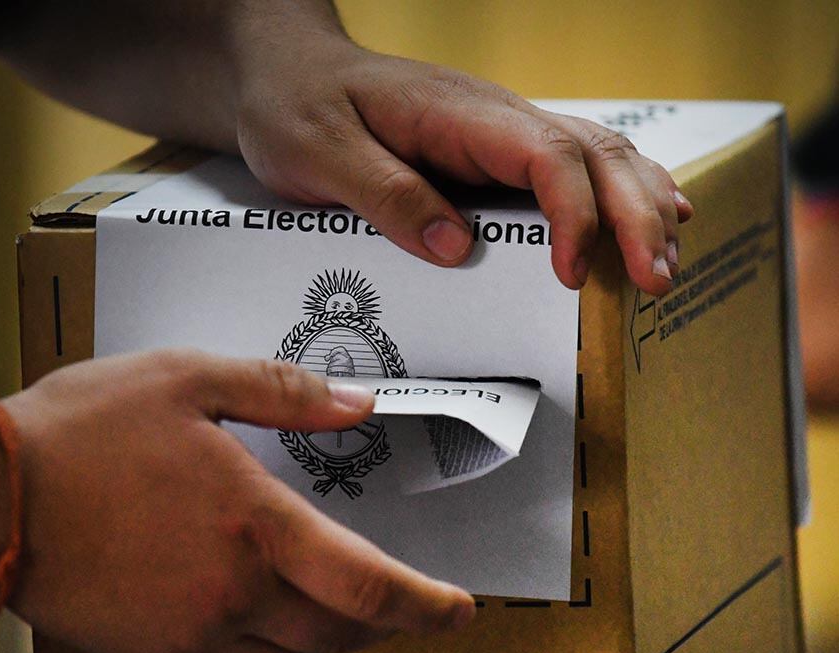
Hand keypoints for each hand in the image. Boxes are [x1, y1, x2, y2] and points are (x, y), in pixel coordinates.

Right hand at [4, 350, 473, 652]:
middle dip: (382, 624)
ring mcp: (190, 635)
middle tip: (399, 602)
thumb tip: (357, 405)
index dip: (427, 607)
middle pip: (339, 637)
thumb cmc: (80, 433)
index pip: (370, 588)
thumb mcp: (189, 380)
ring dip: (327, 644)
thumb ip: (284, 391)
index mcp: (254, 526)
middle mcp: (231, 595)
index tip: (460, 610)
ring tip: (334, 613)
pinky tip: (249, 606)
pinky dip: (262, 644)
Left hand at [235, 37, 692, 294]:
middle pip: (593, 153)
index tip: (572, 274)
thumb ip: (386, 194)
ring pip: (598, 157)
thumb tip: (454, 248)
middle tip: (655, 281)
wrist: (287, 72)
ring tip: (664, 266)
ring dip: (639, 208)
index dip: (573, 214)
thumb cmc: (297, 106)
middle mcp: (494, 117)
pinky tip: (649, 223)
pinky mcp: (494, 154)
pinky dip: (618, 197)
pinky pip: (572, 170)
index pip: (544, 154)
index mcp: (457, 114)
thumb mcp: (320, 153)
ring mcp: (499, 133)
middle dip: (634, 216)